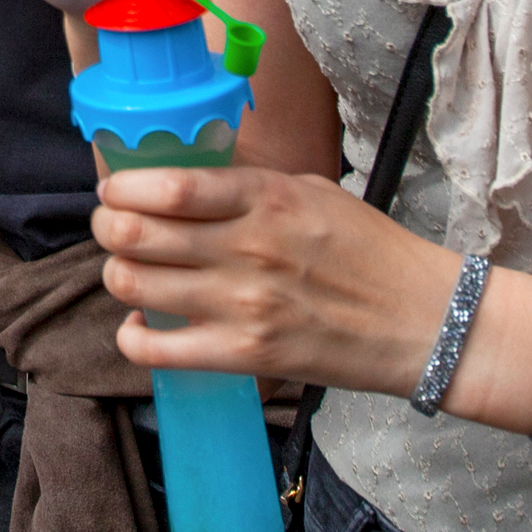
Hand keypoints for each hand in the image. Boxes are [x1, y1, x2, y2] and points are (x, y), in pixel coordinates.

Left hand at [95, 159, 462, 391]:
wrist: (424, 322)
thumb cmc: (369, 251)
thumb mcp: (311, 192)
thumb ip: (248, 184)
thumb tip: (184, 176)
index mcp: (266, 199)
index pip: (168, 186)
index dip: (123, 188)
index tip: (115, 190)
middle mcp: (248, 248)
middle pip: (136, 234)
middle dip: (107, 228)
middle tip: (112, 230)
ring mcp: (245, 305)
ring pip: (136, 285)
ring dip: (117, 276)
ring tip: (129, 272)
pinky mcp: (248, 355)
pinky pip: (159, 350)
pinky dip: (134, 339)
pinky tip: (140, 328)